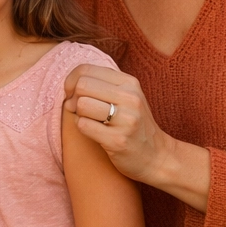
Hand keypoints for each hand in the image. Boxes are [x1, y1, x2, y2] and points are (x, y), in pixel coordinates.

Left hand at [64, 64, 170, 183]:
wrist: (157, 157)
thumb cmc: (134, 125)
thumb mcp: (125, 97)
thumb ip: (99, 86)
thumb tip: (68, 87)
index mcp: (129, 83)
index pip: (86, 69)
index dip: (71, 81)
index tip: (72, 94)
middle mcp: (130, 98)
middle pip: (82, 86)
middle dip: (73, 98)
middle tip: (79, 109)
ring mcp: (126, 119)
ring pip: (82, 105)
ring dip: (78, 114)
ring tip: (90, 120)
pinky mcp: (118, 140)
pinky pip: (84, 125)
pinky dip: (82, 128)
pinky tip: (95, 132)